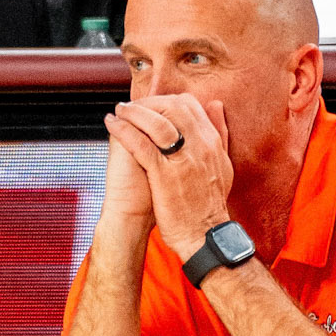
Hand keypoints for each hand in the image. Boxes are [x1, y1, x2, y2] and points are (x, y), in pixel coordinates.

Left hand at [106, 94, 232, 261]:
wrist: (205, 234)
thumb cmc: (210, 203)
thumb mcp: (222, 163)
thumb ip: (219, 132)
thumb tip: (216, 105)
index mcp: (211, 142)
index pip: (189, 105)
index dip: (167, 101)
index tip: (153, 106)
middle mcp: (199, 145)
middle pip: (172, 107)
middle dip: (149, 103)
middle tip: (132, 106)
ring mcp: (182, 159)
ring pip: (156, 122)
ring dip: (133, 112)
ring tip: (119, 111)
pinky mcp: (164, 174)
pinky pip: (140, 144)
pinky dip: (123, 130)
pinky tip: (112, 124)